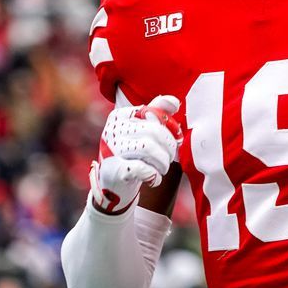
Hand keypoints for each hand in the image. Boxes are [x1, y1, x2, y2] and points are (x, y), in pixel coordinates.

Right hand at [90, 95, 182, 214]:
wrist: (114, 185)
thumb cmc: (132, 154)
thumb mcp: (142, 131)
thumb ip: (156, 113)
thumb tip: (174, 102)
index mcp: (120, 116)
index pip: (152, 112)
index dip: (170, 127)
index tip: (176, 138)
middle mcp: (112, 129)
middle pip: (154, 131)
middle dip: (169, 147)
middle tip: (169, 158)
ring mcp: (111, 149)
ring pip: (149, 148)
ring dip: (163, 162)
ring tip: (162, 168)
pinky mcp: (114, 170)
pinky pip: (142, 168)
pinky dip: (154, 176)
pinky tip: (154, 179)